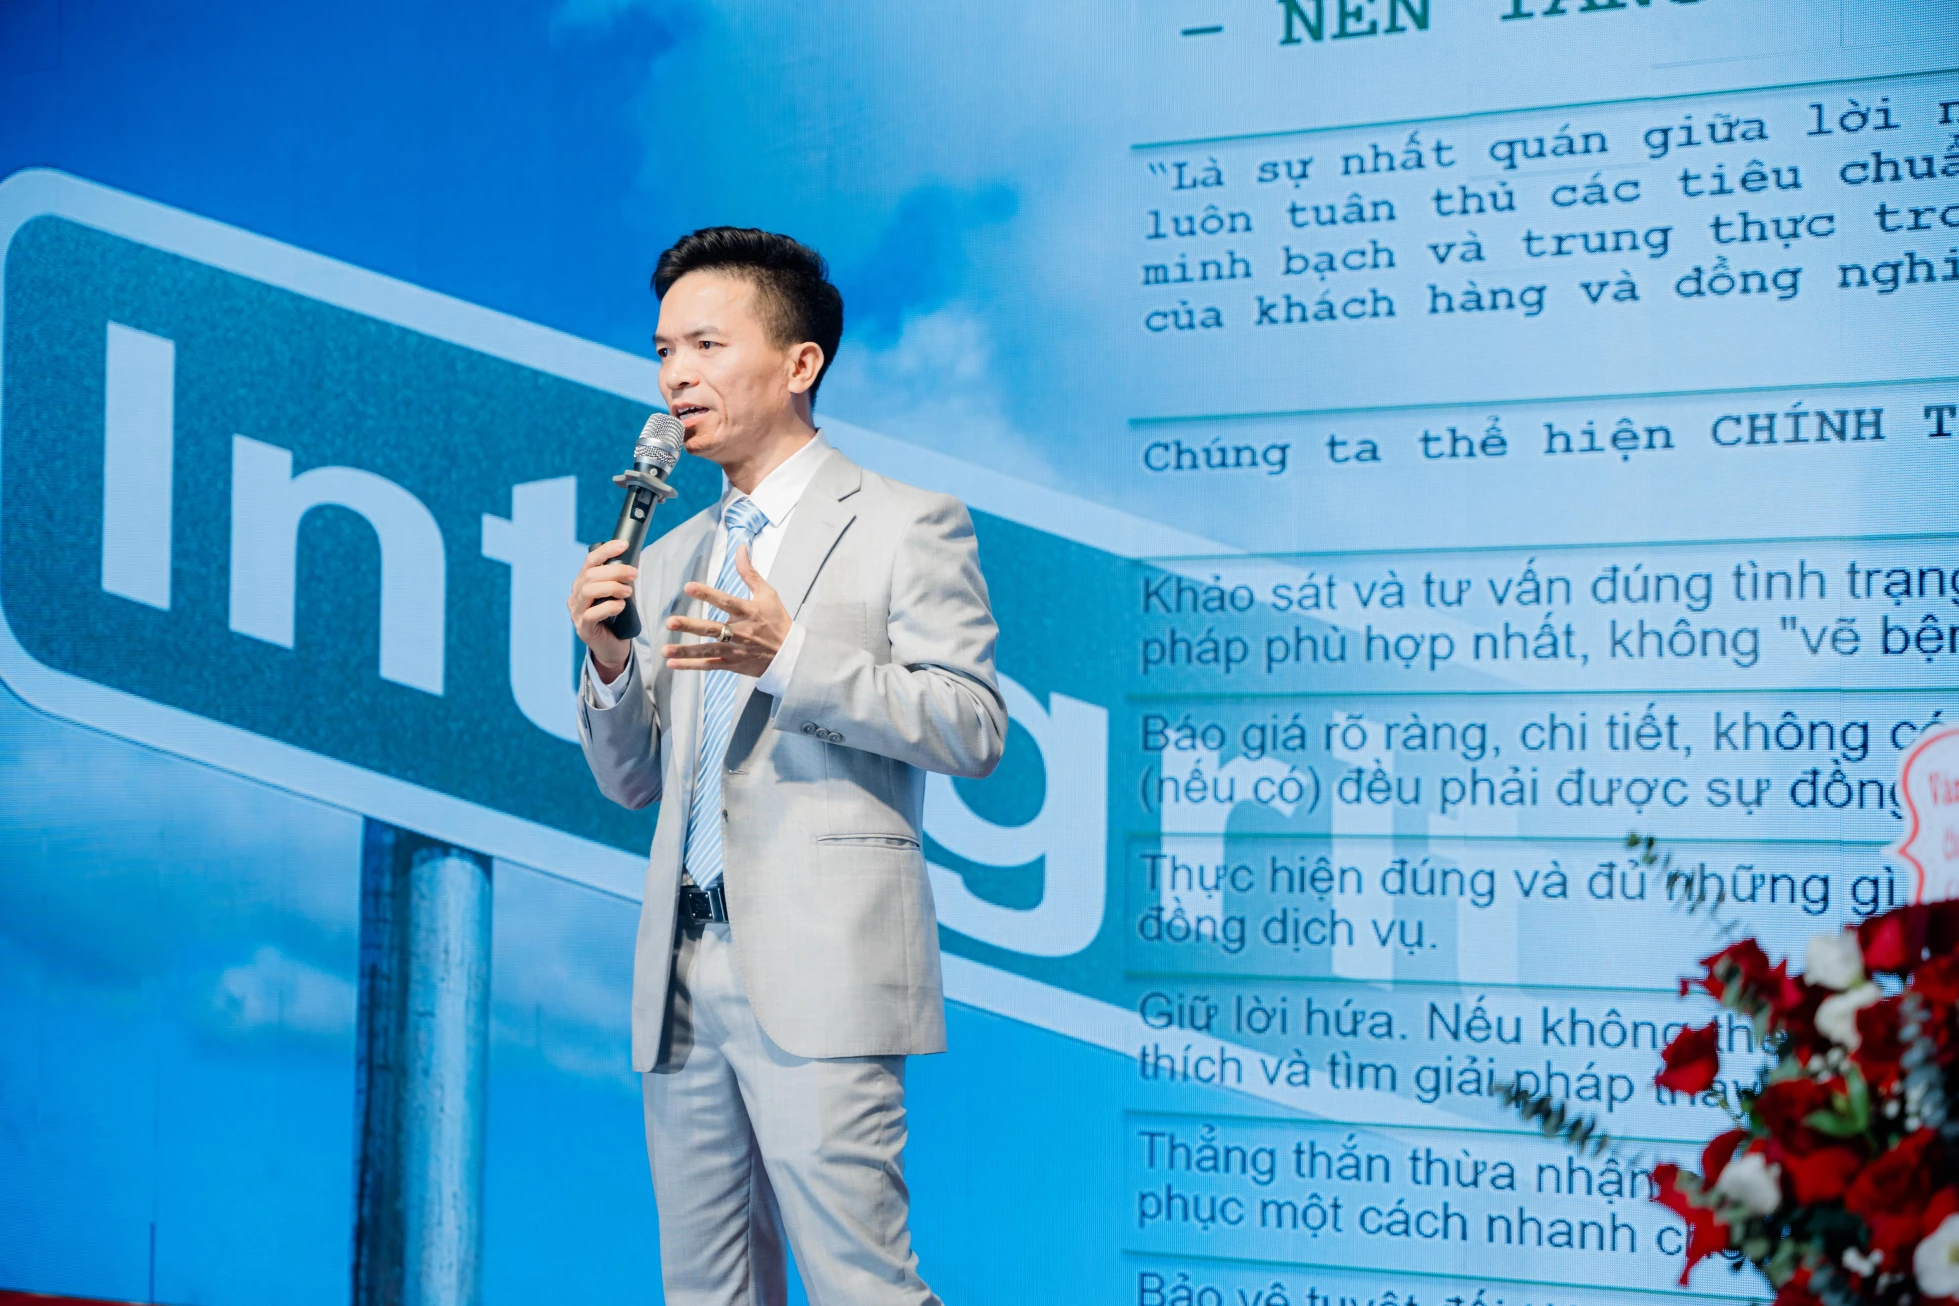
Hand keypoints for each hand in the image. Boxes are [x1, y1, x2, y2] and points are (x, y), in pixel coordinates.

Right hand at [568, 538, 636, 681]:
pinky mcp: (583, 628)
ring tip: (628, 591)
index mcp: (583, 582)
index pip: (590, 560)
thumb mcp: (622, 594)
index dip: (607, 550)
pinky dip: (609, 607)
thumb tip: (636, 554)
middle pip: (590, 574)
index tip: (625, 544)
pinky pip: (592, 614)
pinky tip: (621, 606)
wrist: (613, 647)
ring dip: (611, 587)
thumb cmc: (617, 618)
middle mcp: (576, 595)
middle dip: (615, 570)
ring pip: (588, 590)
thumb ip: (624, 577)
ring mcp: (576, 612)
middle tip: (634, 574)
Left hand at [662, 544, 790, 677]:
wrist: (790, 655)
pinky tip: (672, 664)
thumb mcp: (768, 594)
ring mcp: (735, 650)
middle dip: (690, 626)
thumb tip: (740, 547)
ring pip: (707, 650)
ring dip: (685, 651)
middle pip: (712, 629)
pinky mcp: (732, 664)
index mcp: (748, 612)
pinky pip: (709, 665)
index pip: (725, 601)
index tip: (688, 586)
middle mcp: (740, 632)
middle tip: (670, 622)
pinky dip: (691, 665)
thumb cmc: (777, 621)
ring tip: (664, 650)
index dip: (707, 594)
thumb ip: (749, 572)